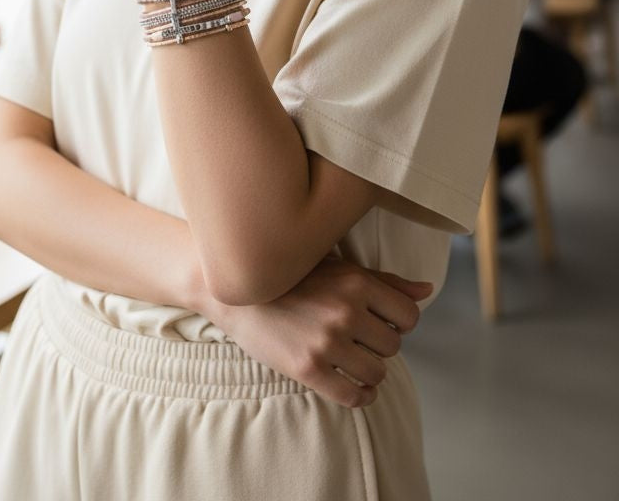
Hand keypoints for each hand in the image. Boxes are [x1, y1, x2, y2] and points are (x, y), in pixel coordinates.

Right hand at [197, 254, 431, 407]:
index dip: (399, 321)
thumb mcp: (338, 267)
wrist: (237, 290)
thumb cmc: (292, 275)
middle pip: (394, 346)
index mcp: (356, 281)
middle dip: (380, 345)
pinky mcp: (308, 369)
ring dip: (370, 371)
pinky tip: (350, 385)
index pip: (410, 316)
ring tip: (353, 361)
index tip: (379, 321)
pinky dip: (360, 396)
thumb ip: (385, 281)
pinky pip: (354, 396)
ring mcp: (327, 341)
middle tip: (359, 339)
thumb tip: (427, 291)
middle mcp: (346, 310)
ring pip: (378, 373)